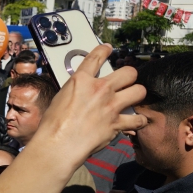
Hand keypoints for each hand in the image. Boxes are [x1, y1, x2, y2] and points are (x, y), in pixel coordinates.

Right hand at [33, 44, 146, 170]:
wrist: (58, 144)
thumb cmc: (53, 124)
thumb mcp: (60, 98)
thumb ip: (75, 91)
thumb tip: (79, 92)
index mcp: (81, 80)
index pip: (96, 57)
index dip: (104, 50)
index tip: (108, 49)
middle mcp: (100, 89)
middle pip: (129, 72)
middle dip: (129, 75)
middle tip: (125, 81)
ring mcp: (111, 106)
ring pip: (139, 91)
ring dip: (136, 94)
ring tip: (131, 98)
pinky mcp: (117, 123)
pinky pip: (138, 119)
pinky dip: (138, 121)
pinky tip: (134, 121)